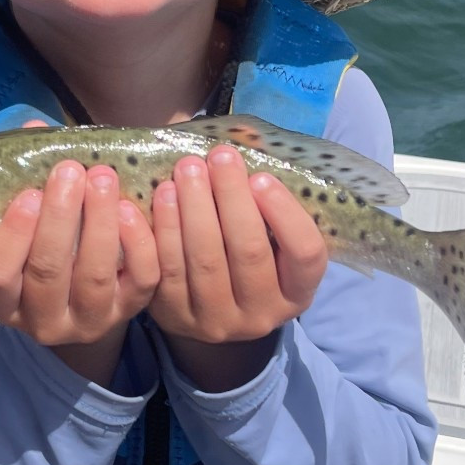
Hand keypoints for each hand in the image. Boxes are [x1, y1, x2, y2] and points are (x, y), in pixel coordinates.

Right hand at [0, 161, 159, 381]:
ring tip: (103, 178)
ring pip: (94, 277)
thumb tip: (35, 127)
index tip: (29, 193)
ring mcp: (88, 321)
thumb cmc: (45, 243)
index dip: (11, 235)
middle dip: (60, 219)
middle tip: (71, 172)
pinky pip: (139, 280)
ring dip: (99, 224)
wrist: (85, 293)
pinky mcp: (129, 312)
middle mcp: (42, 321)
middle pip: (47, 274)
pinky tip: (130, 208)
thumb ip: (25, 178)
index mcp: (3, 301)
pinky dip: (137, 242)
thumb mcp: (26, 220)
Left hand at [147, 145, 328, 387]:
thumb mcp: (271, 239)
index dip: (284, 214)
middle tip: (218, 157)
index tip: (261, 177)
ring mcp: (218, 322)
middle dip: (231, 199)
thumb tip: (248, 141)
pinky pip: (166, 271)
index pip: (304, 255)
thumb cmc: (247, 254)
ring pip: (204, 261)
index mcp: (297, 293)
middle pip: (248, 252)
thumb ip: (266, 202)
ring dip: (193, 209)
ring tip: (186, 171)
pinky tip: (160, 197)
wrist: (209, 306)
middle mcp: (261, 314)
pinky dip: (161, 230)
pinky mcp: (177, 318)